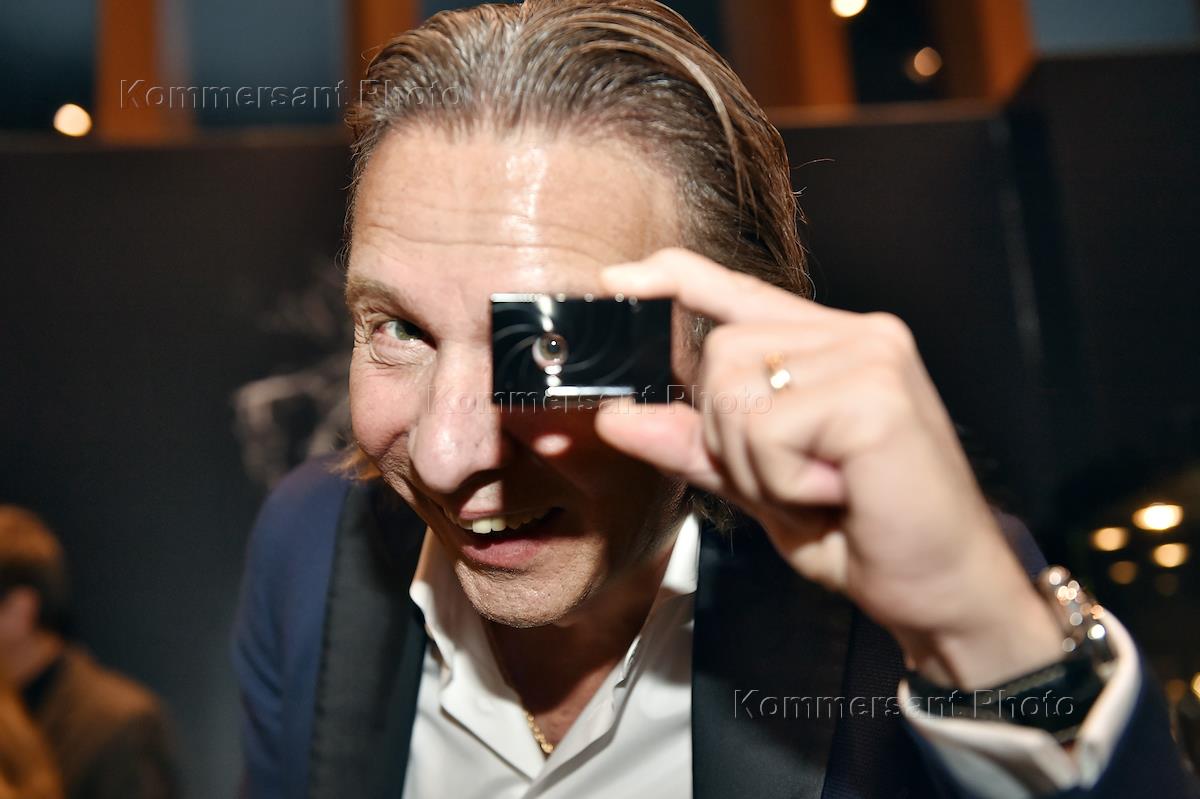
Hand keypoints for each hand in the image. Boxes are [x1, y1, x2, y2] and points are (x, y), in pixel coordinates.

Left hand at [595, 248, 1062, 687]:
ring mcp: (870, 355)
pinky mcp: (874, 393)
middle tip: (792, 483)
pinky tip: (836, 494)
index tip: (618, 280)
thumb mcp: (759, 485)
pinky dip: (782, 481)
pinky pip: (768, 429)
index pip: (741, 292)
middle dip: (728, 438)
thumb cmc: (864, 533)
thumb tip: (616, 417)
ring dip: (756, 466)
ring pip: (736, 391)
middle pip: (720, 354)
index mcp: (832, 346)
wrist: (945, 591)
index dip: (676, 278)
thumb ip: (693, 443)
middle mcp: (856, 335)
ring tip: (819, 490)